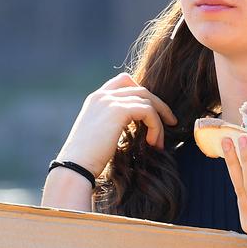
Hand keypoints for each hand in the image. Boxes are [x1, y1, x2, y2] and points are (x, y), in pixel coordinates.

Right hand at [54, 72, 177, 177]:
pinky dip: (156, 127)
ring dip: (159, 121)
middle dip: (159, 106)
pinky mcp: (118, 111)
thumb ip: (114, 124)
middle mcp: (102, 95)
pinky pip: (148, 111)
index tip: (153, 112)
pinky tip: (153, 143)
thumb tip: (135, 127)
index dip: (142, 93)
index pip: (124, 81)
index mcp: (96, 99)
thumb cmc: (88, 159)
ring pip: (147, 100)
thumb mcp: (100, 135)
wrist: (76, 166)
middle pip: (141, 89)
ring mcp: (110, 100)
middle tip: (171, 122)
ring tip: (158, 143)